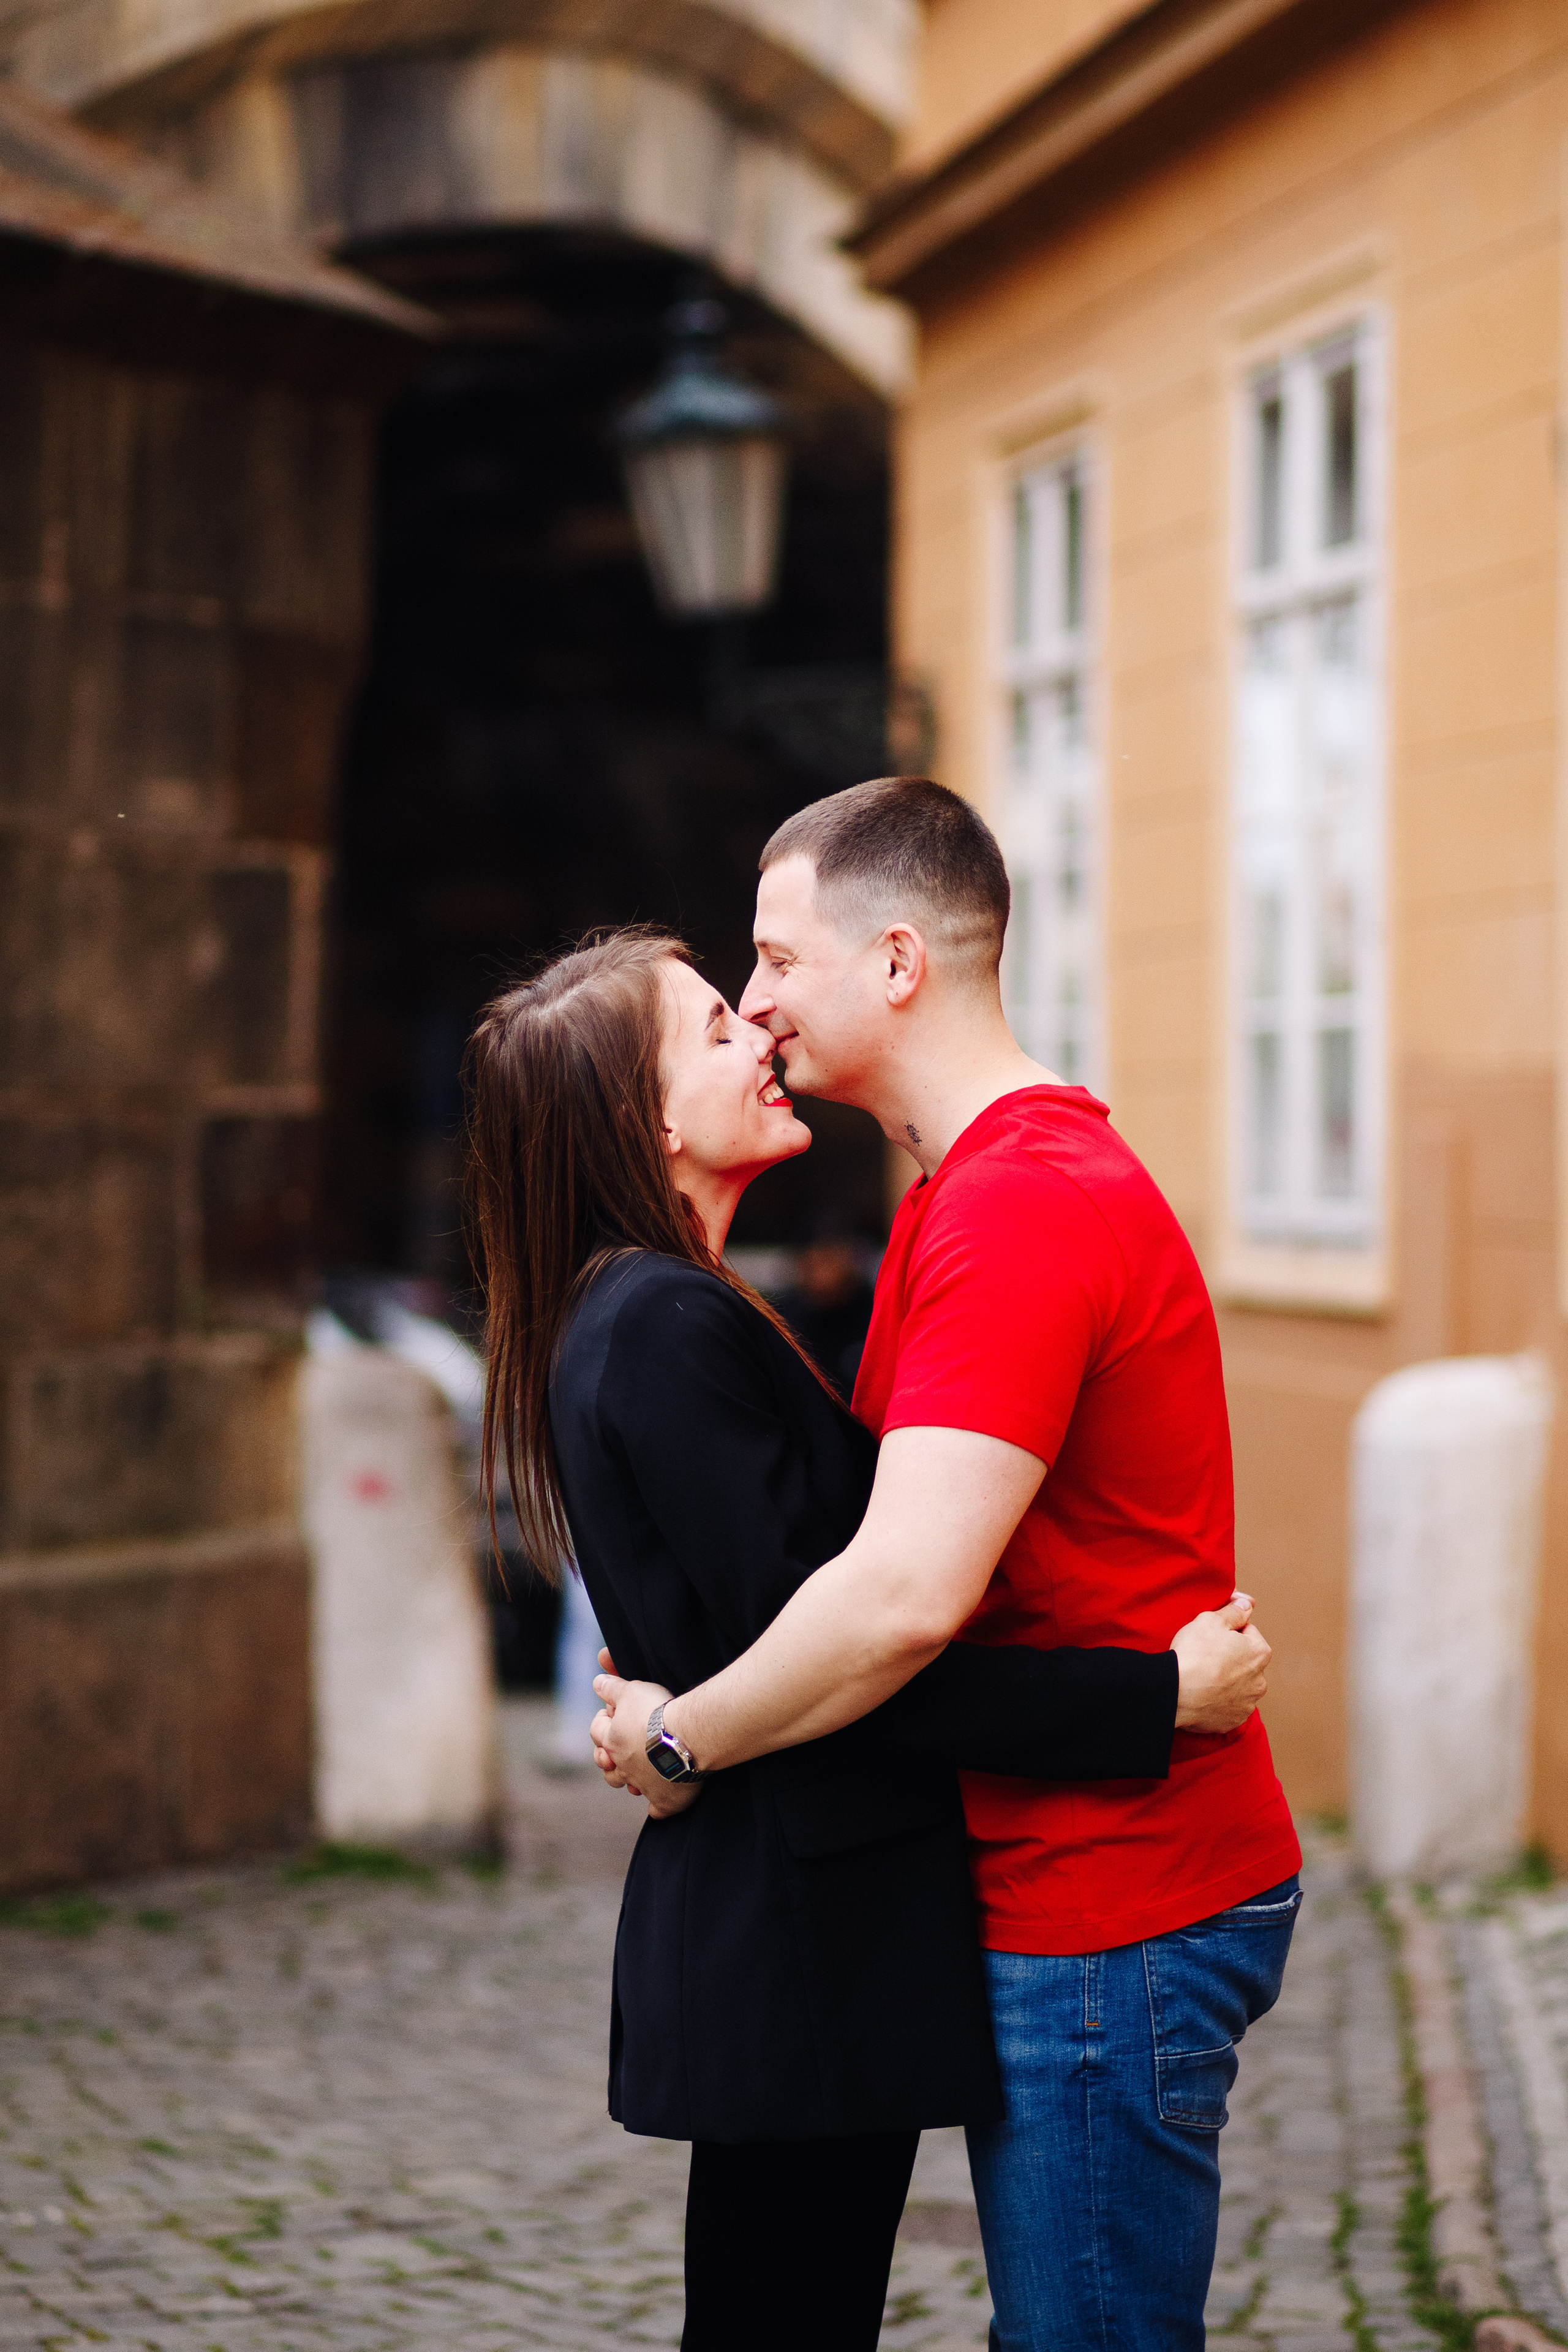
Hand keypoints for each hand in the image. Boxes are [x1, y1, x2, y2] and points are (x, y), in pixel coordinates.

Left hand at [590, 1661, 702, 1820]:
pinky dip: (657, 1807)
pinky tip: (658, 1805)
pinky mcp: (664, 1799)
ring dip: (627, 1780)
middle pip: (605, 1765)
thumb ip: (612, 1687)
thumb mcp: (632, 1690)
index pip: (596, 1730)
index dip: (600, 1721)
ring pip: (626, 1785)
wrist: (687, 1738)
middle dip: (607, 1756)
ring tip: (635, 1772)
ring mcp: (643, 1784)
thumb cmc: (658, 1712)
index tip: (608, 1714)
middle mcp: (623, 1765)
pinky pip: (658, 1809)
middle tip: (616, 1748)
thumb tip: (596, 1681)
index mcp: (612, 1740)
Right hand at [1172, 1591, 1270, 1732]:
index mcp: (1260, 1652)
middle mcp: (1260, 1680)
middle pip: (1244, 1660)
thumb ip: (1235, 1610)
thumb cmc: (1194, 1654)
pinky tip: (1203, 1693)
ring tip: (1203, 1676)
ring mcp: (1247, 1703)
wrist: (1175, 1692)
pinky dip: (1218, 1700)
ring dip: (1226, 1680)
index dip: (1227, 1630)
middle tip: (1205, 1654)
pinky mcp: (1233, 1720)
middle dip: (1230, 1656)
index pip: (1247, 1632)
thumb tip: (1248, 1604)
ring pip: (1237, 1684)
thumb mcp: (1212, 1620)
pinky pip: (1228, 1706)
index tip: (1211, 1635)